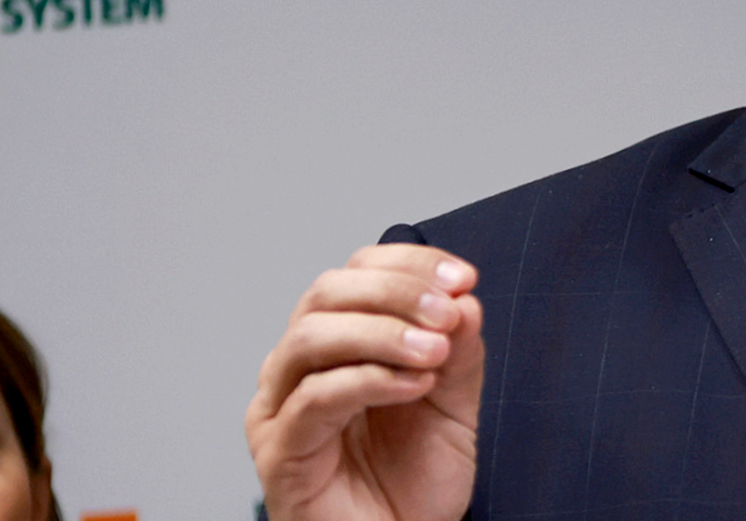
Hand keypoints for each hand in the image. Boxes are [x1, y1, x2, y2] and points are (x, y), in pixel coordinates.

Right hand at [246, 245, 484, 520]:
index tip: (462, 278)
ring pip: (311, 337)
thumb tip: (464, 297)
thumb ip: (459, 353)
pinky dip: (370, 379)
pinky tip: (416, 384)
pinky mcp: (279, 452)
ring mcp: (280, 409)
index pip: (356, 273)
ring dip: (382, 333)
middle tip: (448, 311)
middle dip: (395, 292)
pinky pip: (314, 398)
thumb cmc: (413, 483)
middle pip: (327, 292)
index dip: (408, 265)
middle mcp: (297, 368)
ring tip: (434, 352)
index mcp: (335, 344)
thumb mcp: (454, 405)